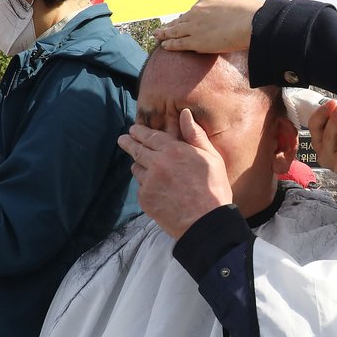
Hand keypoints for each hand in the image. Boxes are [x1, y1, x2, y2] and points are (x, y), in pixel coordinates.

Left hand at [117, 109, 232, 238]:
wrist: (206, 222)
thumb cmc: (214, 189)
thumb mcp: (212, 158)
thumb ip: (196, 135)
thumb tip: (184, 114)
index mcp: (174, 150)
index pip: (150, 136)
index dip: (140, 132)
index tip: (133, 129)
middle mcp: (157, 163)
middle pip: (137, 150)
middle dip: (128, 143)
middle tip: (122, 139)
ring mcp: (149, 182)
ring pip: (137, 169)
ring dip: (139, 165)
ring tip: (142, 166)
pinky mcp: (145, 199)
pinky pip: (141, 187)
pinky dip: (145, 185)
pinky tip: (156, 189)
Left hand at [154, 0, 263, 52]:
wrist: (250, 22)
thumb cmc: (251, 13)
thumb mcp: (238, 4)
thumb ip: (231, 9)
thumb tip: (238, 13)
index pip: (194, 9)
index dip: (188, 17)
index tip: (183, 20)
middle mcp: (197, 10)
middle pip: (181, 19)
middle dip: (172, 24)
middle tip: (163, 28)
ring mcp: (194, 26)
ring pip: (175, 30)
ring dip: (165, 34)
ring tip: (157, 36)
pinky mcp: (195, 41)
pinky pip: (178, 43)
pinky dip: (170, 44)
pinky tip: (164, 46)